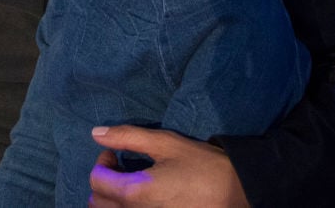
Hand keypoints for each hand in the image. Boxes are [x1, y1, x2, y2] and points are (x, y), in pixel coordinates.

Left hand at [88, 126, 249, 207]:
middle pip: (97, 203)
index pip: (97, 181)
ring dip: (113, 199)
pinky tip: (146, 198)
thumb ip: (127, 137)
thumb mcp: (165, 143)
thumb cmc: (202, 165)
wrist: (238, 193)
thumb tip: (96, 133)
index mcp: (135, 193)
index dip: (102, 162)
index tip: (116, 154)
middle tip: (122, 167)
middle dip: (104, 182)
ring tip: (133, 184)